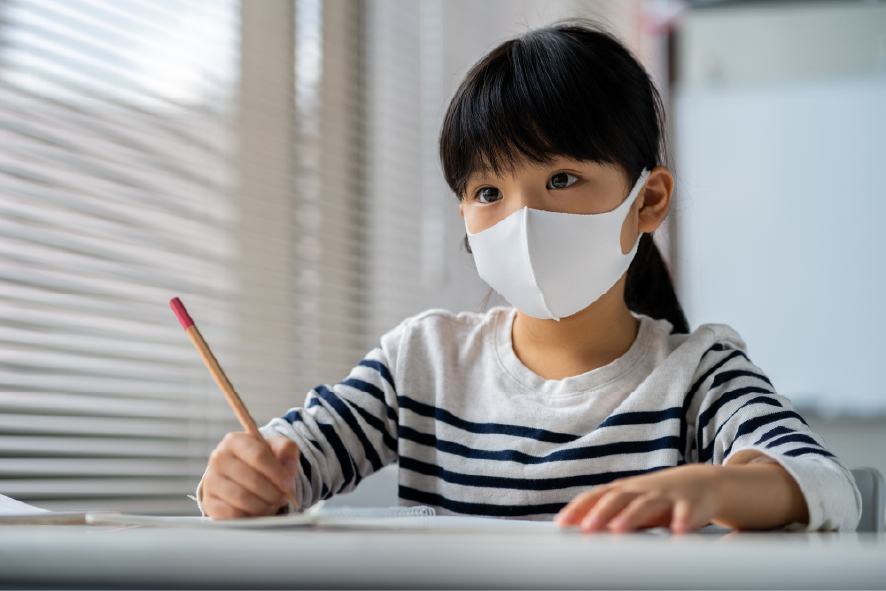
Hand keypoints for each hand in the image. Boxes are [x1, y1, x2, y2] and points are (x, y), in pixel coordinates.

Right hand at [201, 433, 300, 518]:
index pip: (258, 456)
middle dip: (272, 492)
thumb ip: (286, 450)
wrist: (241, 473)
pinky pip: (230, 514)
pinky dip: (248, 515)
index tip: (288, 484)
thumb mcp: (276, 447)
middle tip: (282, 497)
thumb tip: (288, 471)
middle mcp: (219, 458)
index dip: (277, 473)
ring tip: (271, 504)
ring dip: (262, 505)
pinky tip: (255, 510)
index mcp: (234, 441)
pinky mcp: (209, 501)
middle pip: (251, 479)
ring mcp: (211, 480)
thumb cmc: (259, 459)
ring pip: (241, 498)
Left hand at [555, 464, 721, 533]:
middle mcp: (640, 491)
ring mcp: (664, 495)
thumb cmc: (656, 497)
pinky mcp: (689, 504)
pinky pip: (685, 512)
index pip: (596, 497)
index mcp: (623, 491)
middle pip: (617, 499)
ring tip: (619, 530)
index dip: (578, 509)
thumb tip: (576, 530)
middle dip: (600, 513)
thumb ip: (607, 515)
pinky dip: (682, 521)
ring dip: (631, 516)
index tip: (561, 523)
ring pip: (646, 504)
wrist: (700, 482)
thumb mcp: (630, 504)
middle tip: (586, 529)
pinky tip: (678, 532)